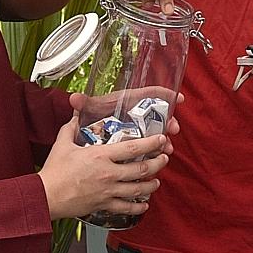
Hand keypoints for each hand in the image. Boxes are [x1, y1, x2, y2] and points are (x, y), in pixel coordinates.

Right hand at [38, 113, 169, 219]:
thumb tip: (76, 114)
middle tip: (164, 158)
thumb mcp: (63, 143)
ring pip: (138, 189)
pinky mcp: (104, 205)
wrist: (46, 196)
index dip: (151, 143)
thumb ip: (72, 127)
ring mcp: (108, 191)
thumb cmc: (54, 171)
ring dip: (151, 184)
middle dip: (158, 163)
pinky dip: (138, 207)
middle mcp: (109, 174)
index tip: (161, 139)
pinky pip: (126, 208)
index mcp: (101, 156)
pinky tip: (144, 205)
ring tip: (157, 180)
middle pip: (142, 169)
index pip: (133, 147)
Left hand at [69, 91, 183, 151]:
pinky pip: (151, 145)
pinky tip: (159, 158)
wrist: (87, 131)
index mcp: (127, 102)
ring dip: (164, 139)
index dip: (164, 94)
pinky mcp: (137, 140)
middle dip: (168, 121)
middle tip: (173, 129)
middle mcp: (136, 113)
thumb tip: (74, 98)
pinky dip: (157, 150)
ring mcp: (138, 127)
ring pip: (156, 131)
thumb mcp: (90, 110)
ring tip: (167, 148)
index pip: (148, 94)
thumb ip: (84, 104)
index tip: (178, 98)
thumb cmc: (91, 117)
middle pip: (157, 114)